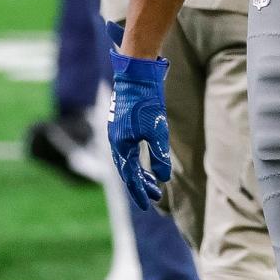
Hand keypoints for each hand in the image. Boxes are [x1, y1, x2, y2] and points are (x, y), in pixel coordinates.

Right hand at [106, 22, 170, 209]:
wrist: (136, 75)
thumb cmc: (147, 102)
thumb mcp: (157, 131)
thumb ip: (159, 155)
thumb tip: (162, 177)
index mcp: (121, 146)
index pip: (130, 176)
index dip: (140, 191)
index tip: (148, 204)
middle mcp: (116, 142)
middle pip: (128, 170)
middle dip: (141, 185)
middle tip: (156, 196)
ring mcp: (118, 132)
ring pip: (128, 160)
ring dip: (140, 172)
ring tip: (154, 182)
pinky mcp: (122, 123)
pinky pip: (128, 149)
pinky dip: (138, 159)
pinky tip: (147, 159)